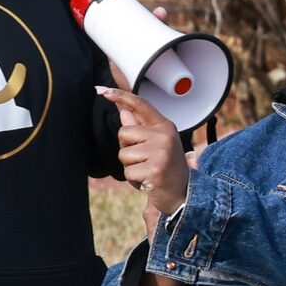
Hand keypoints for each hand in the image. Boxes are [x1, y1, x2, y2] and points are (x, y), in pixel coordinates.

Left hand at [100, 87, 189, 215]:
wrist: (183, 194)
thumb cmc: (166, 167)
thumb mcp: (156, 144)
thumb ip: (139, 127)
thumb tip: (123, 110)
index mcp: (165, 126)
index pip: (141, 105)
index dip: (121, 96)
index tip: (102, 91)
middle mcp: (165, 136)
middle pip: (124, 133)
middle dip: (127, 149)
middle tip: (146, 160)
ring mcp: (162, 152)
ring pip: (123, 154)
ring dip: (130, 167)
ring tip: (147, 171)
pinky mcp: (156, 169)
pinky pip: (128, 172)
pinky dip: (134, 181)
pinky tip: (148, 182)